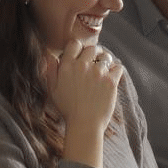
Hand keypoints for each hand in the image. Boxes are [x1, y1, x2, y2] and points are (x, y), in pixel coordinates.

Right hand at [46, 42, 122, 162]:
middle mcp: (83, 66)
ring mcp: (98, 73)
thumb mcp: (53, 90)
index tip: (82, 55)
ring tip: (104, 70)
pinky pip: (118, 67)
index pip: (75, 44)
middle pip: (92, 48)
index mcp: (67, 66)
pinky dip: (116, 70)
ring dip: (105, 61)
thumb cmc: (68, 109)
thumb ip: (51, 70)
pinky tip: (113, 76)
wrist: (84, 124)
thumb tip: (49, 54)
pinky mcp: (111, 81)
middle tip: (95, 62)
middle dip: (94, 54)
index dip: (79, 48)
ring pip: (106, 56)